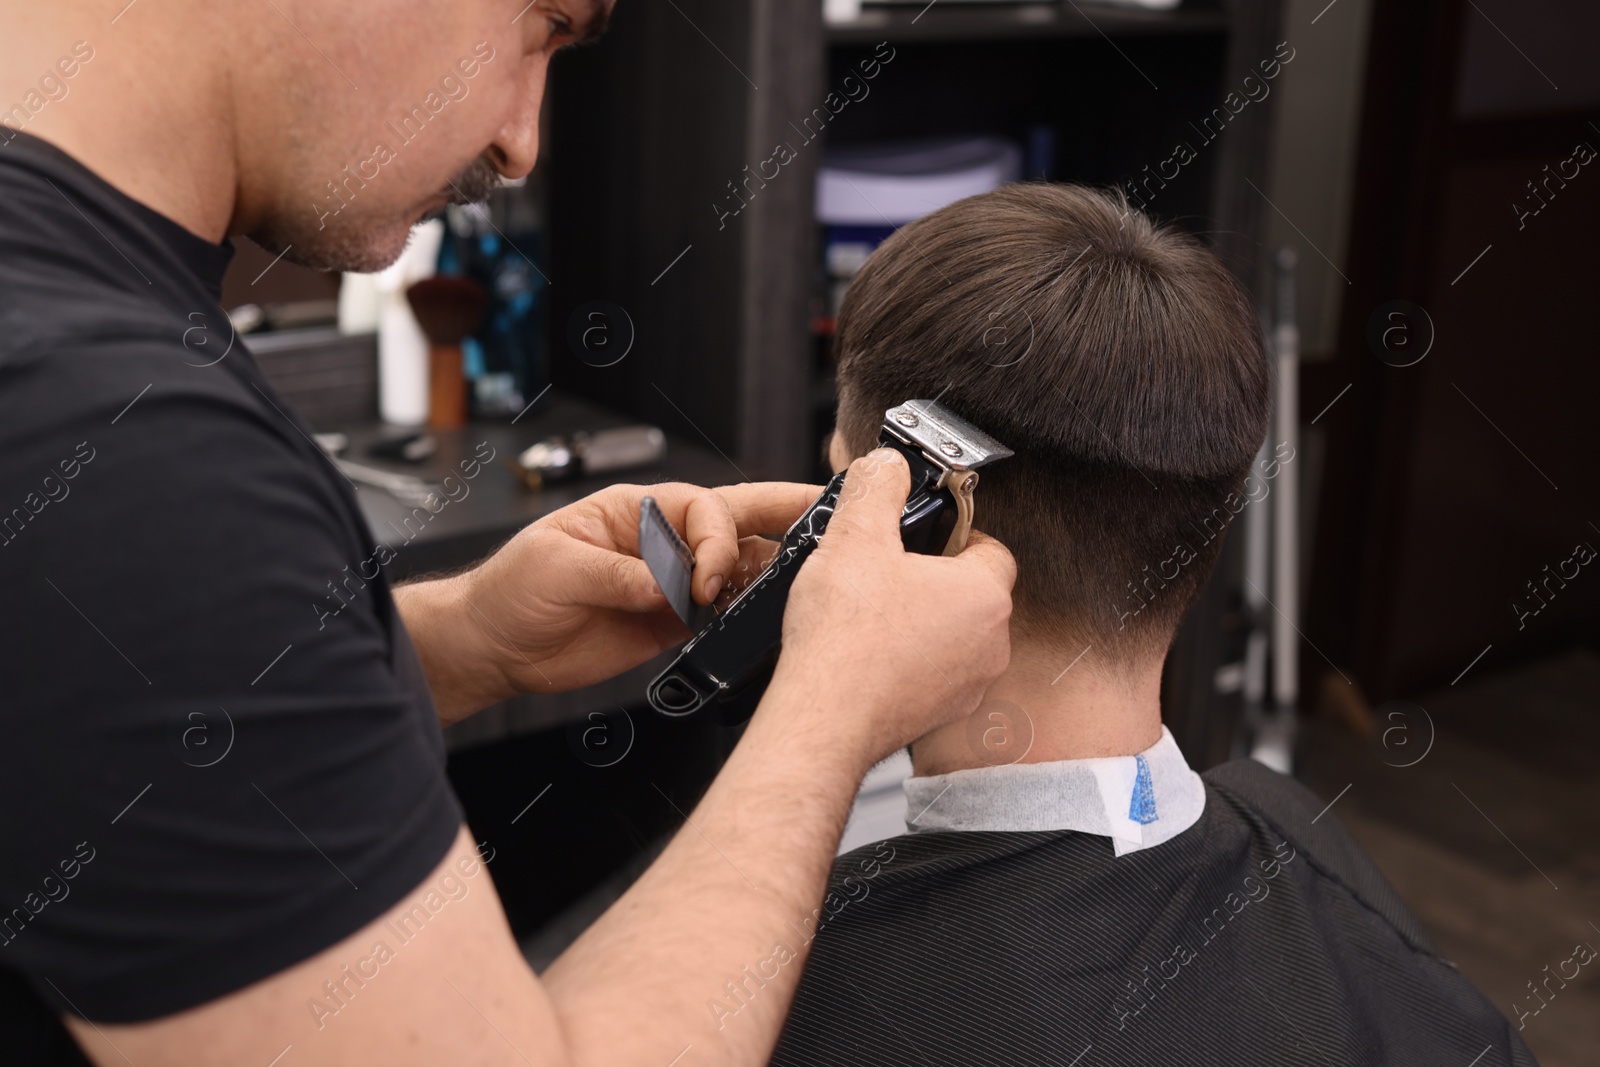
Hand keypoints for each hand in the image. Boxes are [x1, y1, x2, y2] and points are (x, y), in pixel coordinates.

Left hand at [409, 480, 818, 719]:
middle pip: (736, 522)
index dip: (716, 542)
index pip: (703, 510)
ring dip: (767, 576)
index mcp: (636, 510)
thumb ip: (619, 575)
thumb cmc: (511, 588)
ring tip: (796, 586)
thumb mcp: (558, 567)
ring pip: (738, 569)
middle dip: (782, 515)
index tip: (703, 581)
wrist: (493, 646)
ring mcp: (670, 583)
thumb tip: (668, 586)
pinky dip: (744, 618)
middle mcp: (660, 541)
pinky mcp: (670, 624)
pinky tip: (760, 622)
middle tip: (823, 515)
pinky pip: (721, 616)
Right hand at [764, 449, 1015, 767]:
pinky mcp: (939, 714)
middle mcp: (990, 644)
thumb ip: (877, 488)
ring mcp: (968, 686)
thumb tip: (888, 465)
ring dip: (920, 620)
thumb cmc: (846, 639)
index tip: (917, 531)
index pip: (988, 545)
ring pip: (953, 634)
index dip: (950, 530)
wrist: (824, 718)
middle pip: (971, 590)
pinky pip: (932, 672)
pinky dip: (907, 659)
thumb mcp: (855, 537)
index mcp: (985, 594)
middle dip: (931, 576)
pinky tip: (867, 652)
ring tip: (870, 612)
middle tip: (884, 569)